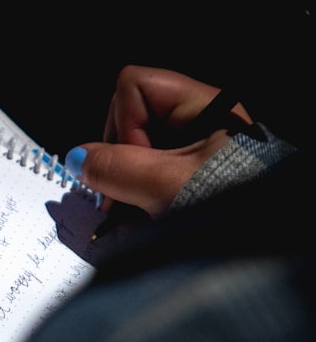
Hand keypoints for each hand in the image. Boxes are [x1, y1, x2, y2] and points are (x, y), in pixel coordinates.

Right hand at [66, 65, 251, 216]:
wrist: (262, 255)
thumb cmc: (235, 213)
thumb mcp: (166, 187)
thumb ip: (115, 169)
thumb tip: (79, 158)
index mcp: (204, 107)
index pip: (135, 86)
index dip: (124, 123)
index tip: (137, 164)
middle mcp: (198, 122)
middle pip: (129, 117)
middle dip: (119, 158)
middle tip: (124, 196)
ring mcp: (193, 150)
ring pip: (134, 150)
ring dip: (124, 182)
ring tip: (132, 215)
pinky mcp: (187, 176)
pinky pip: (146, 173)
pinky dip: (136, 195)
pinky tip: (139, 219)